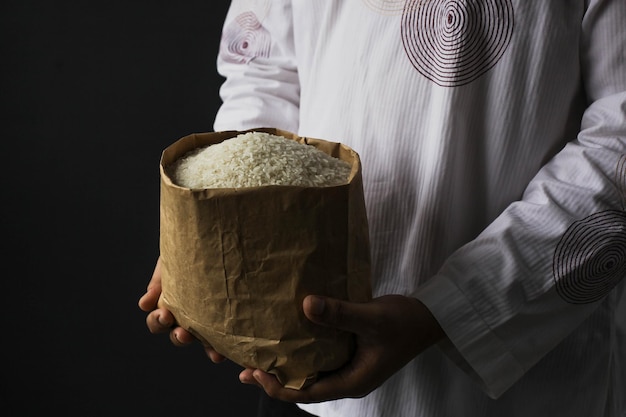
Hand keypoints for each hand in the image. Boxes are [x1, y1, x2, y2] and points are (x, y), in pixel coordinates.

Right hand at [138, 257, 225, 362]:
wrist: (213, 239)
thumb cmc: (187, 249)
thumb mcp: (170, 261)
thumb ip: (158, 281)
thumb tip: (144, 305)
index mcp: (168, 305)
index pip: (157, 322)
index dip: (158, 322)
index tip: (165, 314)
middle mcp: (186, 317)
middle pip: (178, 336)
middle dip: (179, 338)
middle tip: (183, 333)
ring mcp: (207, 319)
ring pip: (203, 341)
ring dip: (205, 348)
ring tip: (213, 352)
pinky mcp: (226, 317)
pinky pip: (225, 336)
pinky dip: (224, 346)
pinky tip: (227, 350)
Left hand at [239, 294, 444, 402]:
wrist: (428, 318)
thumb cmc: (404, 322)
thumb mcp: (372, 318)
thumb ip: (340, 313)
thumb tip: (306, 304)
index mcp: (352, 381)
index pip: (307, 393)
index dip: (279, 387)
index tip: (256, 373)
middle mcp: (347, 379)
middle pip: (304, 386)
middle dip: (275, 380)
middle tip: (246, 368)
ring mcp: (349, 367)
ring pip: (311, 373)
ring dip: (286, 366)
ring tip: (260, 357)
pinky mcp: (350, 353)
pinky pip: (320, 358)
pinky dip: (301, 353)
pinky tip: (289, 339)